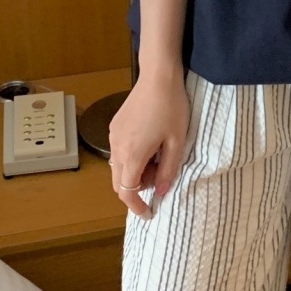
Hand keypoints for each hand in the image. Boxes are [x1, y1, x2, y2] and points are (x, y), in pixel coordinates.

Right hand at [108, 68, 190, 216]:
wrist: (158, 76)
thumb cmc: (172, 107)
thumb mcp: (177, 141)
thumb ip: (169, 170)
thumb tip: (162, 191)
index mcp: (133, 154)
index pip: (127, 193)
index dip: (137, 207)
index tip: (148, 213)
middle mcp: (117, 147)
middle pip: (119, 183)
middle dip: (137, 189)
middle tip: (160, 179)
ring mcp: (114, 135)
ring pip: (118, 167)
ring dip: (134, 172)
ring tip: (158, 158)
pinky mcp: (115, 125)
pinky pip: (118, 151)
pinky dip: (130, 157)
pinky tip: (149, 144)